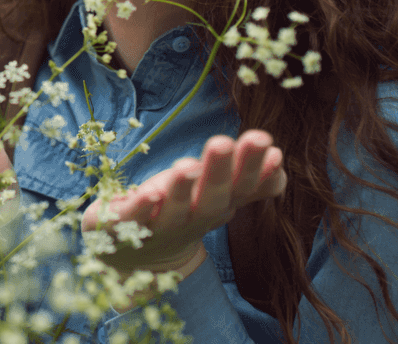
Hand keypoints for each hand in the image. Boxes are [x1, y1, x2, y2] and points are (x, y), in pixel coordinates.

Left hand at [82, 130, 285, 274]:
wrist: (134, 256)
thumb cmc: (181, 212)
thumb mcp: (216, 195)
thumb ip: (247, 180)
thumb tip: (277, 156)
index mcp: (215, 205)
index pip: (241, 188)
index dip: (256, 171)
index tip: (271, 148)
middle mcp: (191, 219)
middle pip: (211, 198)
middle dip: (219, 172)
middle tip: (224, 142)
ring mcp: (156, 226)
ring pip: (173, 210)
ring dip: (180, 190)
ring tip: (187, 165)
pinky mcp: (120, 227)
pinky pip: (131, 220)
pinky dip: (139, 208)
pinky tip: (148, 193)